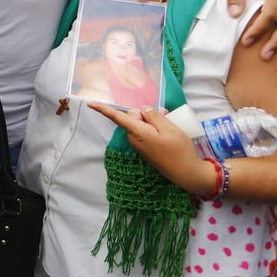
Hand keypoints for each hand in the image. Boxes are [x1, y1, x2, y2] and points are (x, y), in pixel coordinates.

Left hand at [88, 103, 214, 195]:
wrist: (186, 173)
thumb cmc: (179, 150)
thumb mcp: (169, 128)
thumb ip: (153, 116)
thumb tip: (141, 110)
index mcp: (138, 133)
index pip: (118, 118)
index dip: (104, 109)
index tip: (90, 104)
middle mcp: (134, 139)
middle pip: (132, 117)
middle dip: (145, 114)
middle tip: (165, 115)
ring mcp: (139, 145)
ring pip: (140, 124)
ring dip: (151, 121)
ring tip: (169, 125)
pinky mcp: (145, 149)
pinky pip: (144, 132)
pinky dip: (153, 129)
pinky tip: (166, 132)